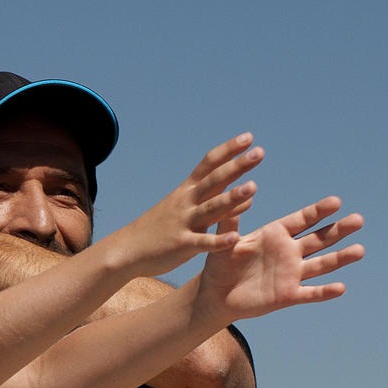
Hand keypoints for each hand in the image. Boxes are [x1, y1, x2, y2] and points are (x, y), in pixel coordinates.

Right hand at [103, 135, 262, 278]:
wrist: (128, 249)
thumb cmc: (161, 229)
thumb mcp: (187, 210)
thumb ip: (217, 202)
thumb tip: (248, 196)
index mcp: (187, 190)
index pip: (209, 164)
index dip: (228, 150)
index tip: (249, 138)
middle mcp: (186, 202)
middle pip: (214, 180)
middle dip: (237, 166)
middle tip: (259, 152)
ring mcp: (184, 222)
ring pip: (211, 208)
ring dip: (232, 197)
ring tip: (254, 187)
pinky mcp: (182, 245)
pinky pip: (203, 243)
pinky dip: (218, 241)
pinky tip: (235, 238)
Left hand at [197, 196, 365, 321]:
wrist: (216, 295)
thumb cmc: (219, 264)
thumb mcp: (225, 240)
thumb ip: (231, 218)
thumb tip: (238, 190)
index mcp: (276, 235)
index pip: (302, 220)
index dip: (318, 212)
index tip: (336, 202)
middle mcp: (289, 252)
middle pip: (319, 239)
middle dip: (338, 230)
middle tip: (359, 219)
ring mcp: (291, 274)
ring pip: (321, 264)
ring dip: (340, 258)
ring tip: (360, 250)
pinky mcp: (288, 295)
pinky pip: (310, 293)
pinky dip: (324, 292)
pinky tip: (341, 288)